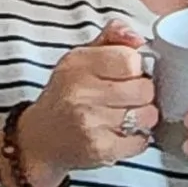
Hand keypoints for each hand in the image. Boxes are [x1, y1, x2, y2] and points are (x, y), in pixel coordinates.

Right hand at [16, 22, 158, 186]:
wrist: (41, 138)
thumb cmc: (66, 95)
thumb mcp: (82, 58)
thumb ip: (112, 39)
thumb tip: (137, 37)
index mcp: (78, 64)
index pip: (130, 60)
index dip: (138, 67)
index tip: (131, 73)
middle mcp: (81, 93)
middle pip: (144, 89)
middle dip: (144, 93)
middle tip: (131, 96)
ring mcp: (90, 123)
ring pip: (147, 115)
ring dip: (143, 116)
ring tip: (128, 114)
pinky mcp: (99, 149)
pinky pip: (140, 141)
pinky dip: (138, 138)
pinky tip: (122, 133)